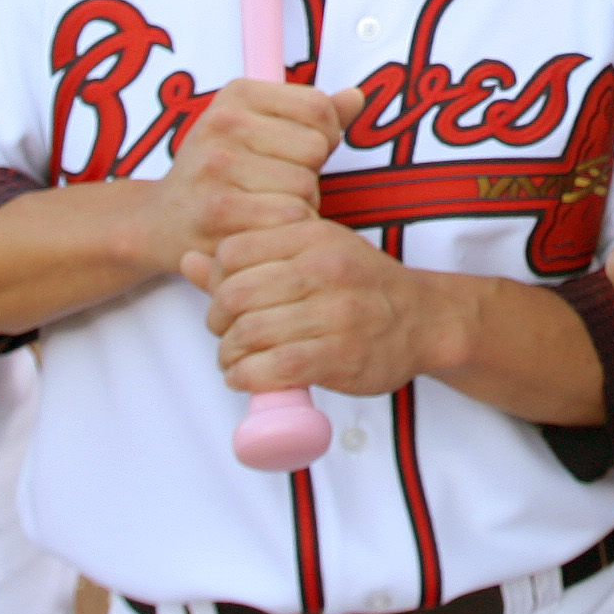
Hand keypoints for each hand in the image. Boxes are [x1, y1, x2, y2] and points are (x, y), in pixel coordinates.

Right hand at [139, 78, 347, 276]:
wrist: (159, 220)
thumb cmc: (220, 173)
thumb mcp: (258, 128)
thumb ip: (311, 115)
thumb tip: (358, 97)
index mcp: (238, 93)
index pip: (319, 108)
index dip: (325, 138)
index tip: (300, 155)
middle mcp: (223, 121)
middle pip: (314, 150)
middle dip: (310, 177)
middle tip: (279, 189)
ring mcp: (217, 165)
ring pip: (305, 188)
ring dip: (300, 208)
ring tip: (269, 210)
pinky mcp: (217, 210)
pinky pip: (288, 219)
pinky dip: (287, 231)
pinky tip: (265, 231)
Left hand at [189, 216, 438, 397]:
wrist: (424, 319)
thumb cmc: (359, 285)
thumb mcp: (313, 252)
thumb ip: (253, 255)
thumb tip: (189, 260)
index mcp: (313, 234)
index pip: (233, 251)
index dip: (215, 279)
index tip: (224, 299)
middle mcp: (323, 268)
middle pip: (235, 295)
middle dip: (217, 322)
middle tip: (225, 335)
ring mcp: (334, 313)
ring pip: (249, 333)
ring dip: (228, 356)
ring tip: (234, 362)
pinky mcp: (340, 355)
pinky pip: (275, 368)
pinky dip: (248, 378)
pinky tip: (246, 378)